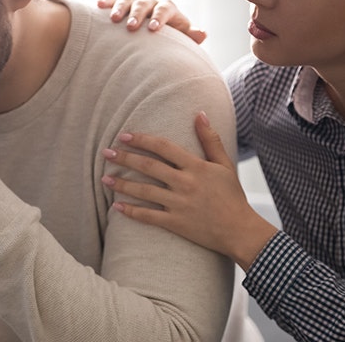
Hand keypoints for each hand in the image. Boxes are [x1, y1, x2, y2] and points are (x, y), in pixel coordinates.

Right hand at [98, 0, 206, 44]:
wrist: (155, 33)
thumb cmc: (170, 39)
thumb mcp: (180, 38)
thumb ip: (190, 36)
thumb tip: (202, 33)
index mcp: (167, 9)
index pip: (165, 8)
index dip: (159, 17)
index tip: (153, 29)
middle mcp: (151, 2)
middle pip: (145, 3)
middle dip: (137, 13)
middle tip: (131, 26)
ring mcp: (135, 2)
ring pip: (128, 0)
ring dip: (120, 8)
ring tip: (114, 19)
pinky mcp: (121, 4)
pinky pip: (114, 0)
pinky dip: (107, 1)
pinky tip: (99, 5)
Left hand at [100, 112, 275, 269]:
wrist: (240, 230)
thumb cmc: (232, 196)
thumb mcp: (224, 164)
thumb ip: (210, 139)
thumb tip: (200, 113)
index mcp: (196, 167)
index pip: (163, 147)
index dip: (142, 140)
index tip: (124, 136)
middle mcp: (185, 183)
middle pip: (149, 167)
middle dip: (125, 159)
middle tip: (106, 153)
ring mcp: (179, 204)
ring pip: (144, 191)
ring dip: (122, 184)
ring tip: (104, 178)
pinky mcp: (176, 223)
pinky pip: (149, 216)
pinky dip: (131, 212)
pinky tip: (116, 207)